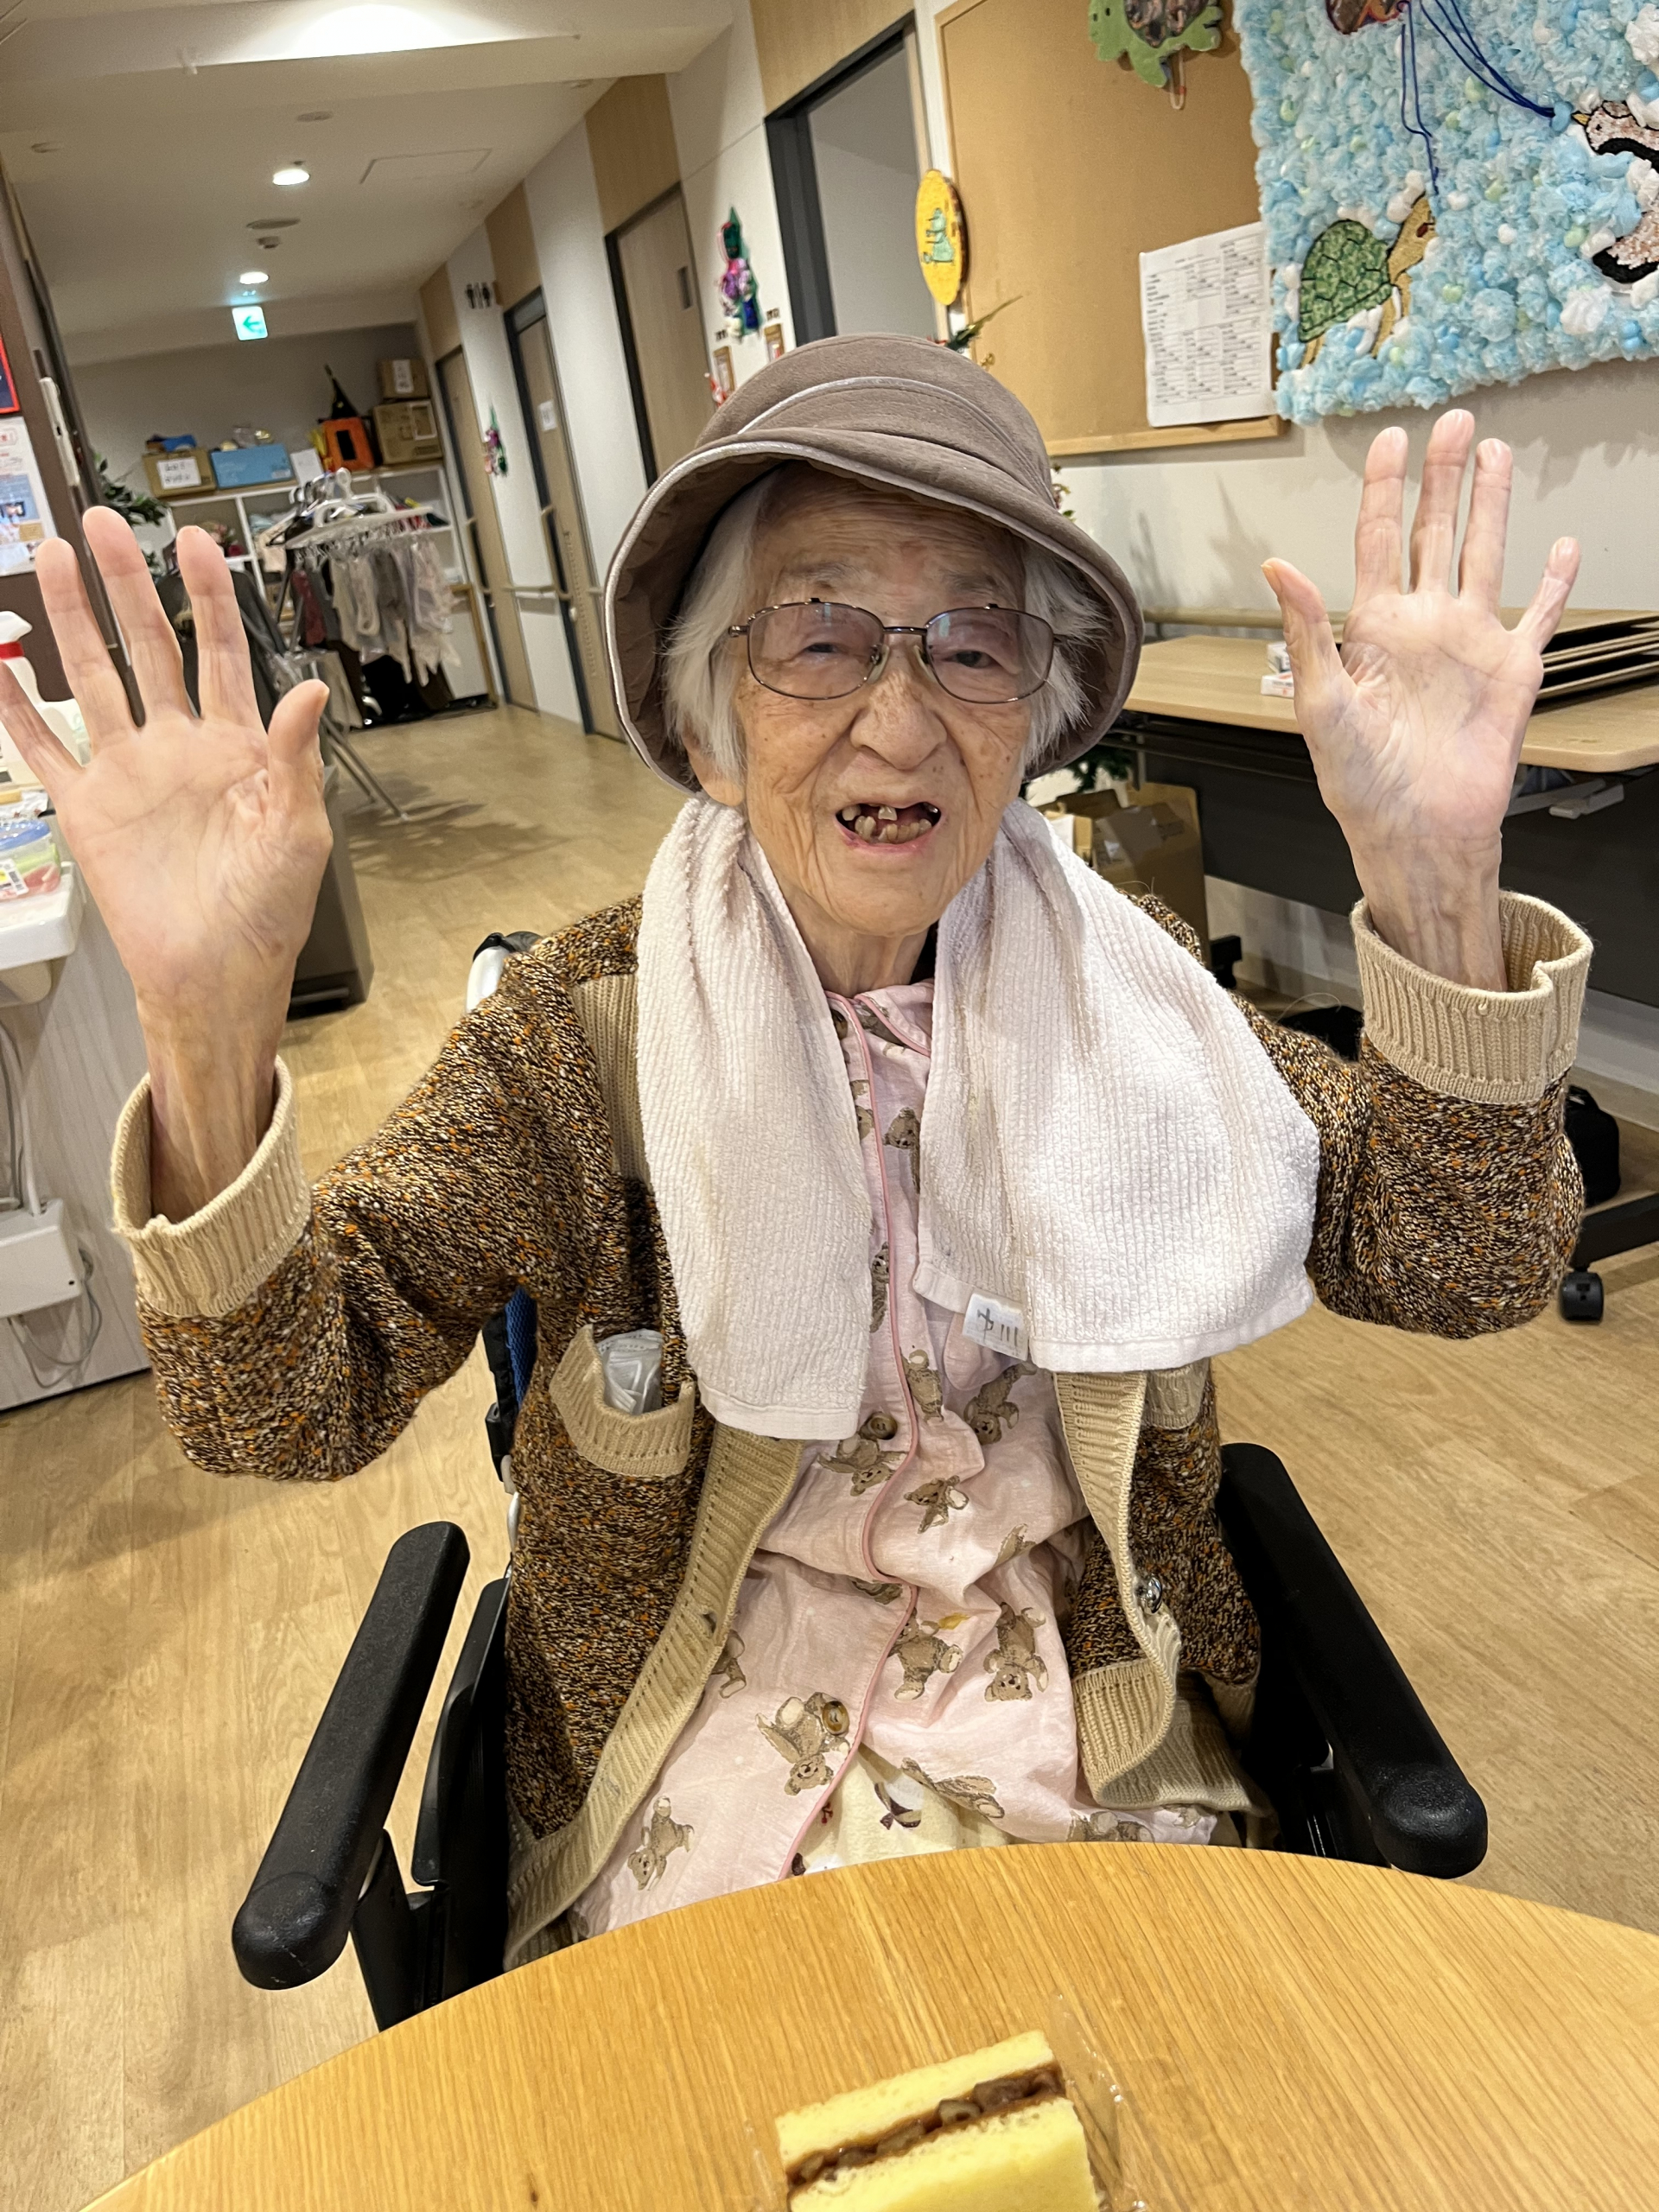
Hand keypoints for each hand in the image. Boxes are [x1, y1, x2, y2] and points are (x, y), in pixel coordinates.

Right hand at [0, 510, 331, 1212]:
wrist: (215, 974)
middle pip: (149, 645)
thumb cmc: (269, 911)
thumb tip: (310, 689)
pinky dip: (14, 705)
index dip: (208, 597)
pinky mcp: (88, 808)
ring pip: (94, 677)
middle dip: (127, 584)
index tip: (195, 542)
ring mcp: (129, 772)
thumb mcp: (299, 831)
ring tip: (51, 558)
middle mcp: (179, 746)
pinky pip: (42, 747)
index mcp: (238, 746)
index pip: (222, 651)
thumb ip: (297, 756)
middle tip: (103, 525)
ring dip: (73, 619)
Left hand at [1263, 411, 1579, 987]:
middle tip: (1454, 421)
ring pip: (1484, 556)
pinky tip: (1563, 548)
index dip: (1384, 490)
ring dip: (1492, 506)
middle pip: (1435, 532)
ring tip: (1496, 453)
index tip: (1389, 440)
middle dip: (1443, 477)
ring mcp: (1470, 644)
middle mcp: (1423, 626)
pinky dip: (1557, 584)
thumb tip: (1276, 566)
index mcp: (1373, 630)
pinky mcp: (1512, 673)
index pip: (1379, 541)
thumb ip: (1306, 631)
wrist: (1416, 831)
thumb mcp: (1320, 704)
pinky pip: (1541, 617)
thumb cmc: (1360, 782)